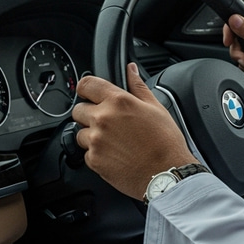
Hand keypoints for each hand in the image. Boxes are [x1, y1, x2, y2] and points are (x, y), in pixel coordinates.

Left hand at [73, 63, 196, 198]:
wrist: (165, 173)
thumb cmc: (165, 141)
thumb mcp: (156, 108)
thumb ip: (138, 86)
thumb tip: (130, 70)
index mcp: (119, 101)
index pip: (87, 84)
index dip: (87, 88)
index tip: (91, 93)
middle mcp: (103, 119)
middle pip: (78, 109)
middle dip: (90, 113)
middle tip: (109, 121)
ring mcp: (96, 140)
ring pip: (81, 132)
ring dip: (92, 134)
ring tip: (115, 140)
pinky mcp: (93, 160)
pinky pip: (86, 152)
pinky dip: (97, 152)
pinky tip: (115, 153)